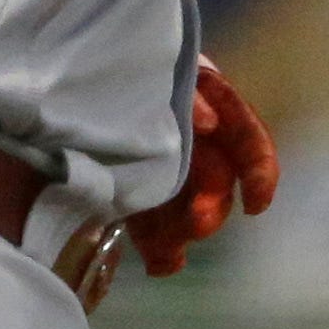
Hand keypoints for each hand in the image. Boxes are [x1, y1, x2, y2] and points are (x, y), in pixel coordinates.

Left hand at [127, 60, 280, 276]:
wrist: (68, 79)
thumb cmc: (121, 63)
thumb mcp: (158, 72)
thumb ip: (186, 95)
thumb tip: (208, 123)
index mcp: (204, 102)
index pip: (245, 138)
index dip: (260, 171)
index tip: (257, 204)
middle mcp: (192, 139)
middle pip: (215, 180)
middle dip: (211, 206)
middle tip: (198, 224)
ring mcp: (164, 168)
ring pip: (187, 208)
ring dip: (183, 233)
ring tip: (167, 255)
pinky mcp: (135, 191)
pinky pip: (156, 224)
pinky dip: (161, 247)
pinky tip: (159, 265)